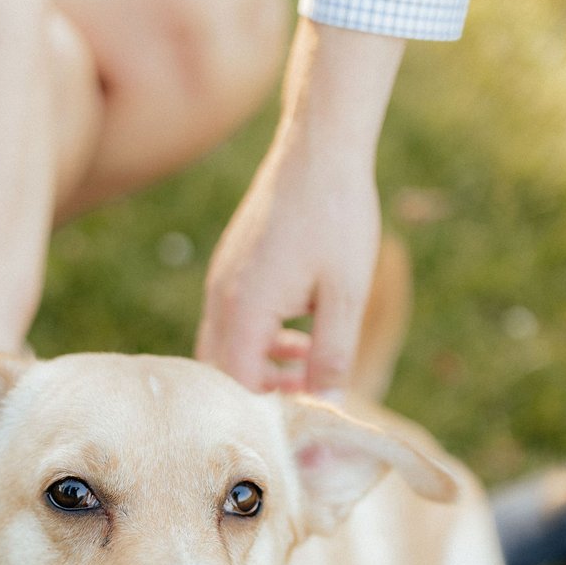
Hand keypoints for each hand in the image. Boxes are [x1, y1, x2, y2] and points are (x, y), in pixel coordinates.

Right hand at [199, 131, 380, 394]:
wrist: (320, 148)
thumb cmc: (337, 216)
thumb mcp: (346, 294)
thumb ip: (334, 354)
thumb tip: (327, 403)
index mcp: (245, 309)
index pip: (234, 385)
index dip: (263, 410)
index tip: (301, 416)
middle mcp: (221, 297)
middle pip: (219, 370)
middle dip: (256, 393)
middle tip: (301, 399)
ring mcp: (222, 279)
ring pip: (225, 346)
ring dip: (261, 365)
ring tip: (308, 364)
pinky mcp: (232, 266)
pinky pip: (232, 319)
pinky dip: (259, 338)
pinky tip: (299, 332)